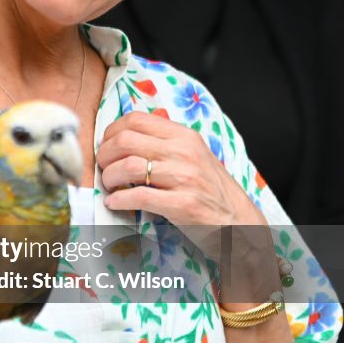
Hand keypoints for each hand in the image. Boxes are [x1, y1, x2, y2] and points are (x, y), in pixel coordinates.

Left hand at [97, 112, 277, 302]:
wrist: (240, 223)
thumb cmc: (210, 190)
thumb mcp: (193, 156)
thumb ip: (165, 144)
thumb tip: (124, 137)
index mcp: (184, 136)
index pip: (136, 119)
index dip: (112, 132)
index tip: (106, 147)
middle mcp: (184, 152)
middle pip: (126, 141)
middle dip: (105, 155)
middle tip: (103, 169)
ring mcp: (184, 178)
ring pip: (128, 167)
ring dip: (109, 178)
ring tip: (109, 187)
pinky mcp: (182, 205)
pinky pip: (138, 197)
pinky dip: (118, 200)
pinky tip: (114, 203)